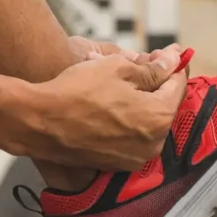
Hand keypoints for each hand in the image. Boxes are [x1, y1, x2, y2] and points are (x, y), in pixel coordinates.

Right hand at [9, 44, 188, 171]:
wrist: (39, 122)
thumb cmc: (76, 92)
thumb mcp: (117, 68)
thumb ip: (152, 67)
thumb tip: (172, 60)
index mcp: (158, 116)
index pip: (177, 85)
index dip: (172, 65)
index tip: (166, 53)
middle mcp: (153, 143)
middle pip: (162, 105)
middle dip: (153, 84)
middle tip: (136, 64)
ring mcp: (135, 157)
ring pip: (145, 122)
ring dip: (137, 102)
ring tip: (114, 83)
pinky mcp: (116, 164)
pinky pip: (130, 138)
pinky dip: (124, 121)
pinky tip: (105, 106)